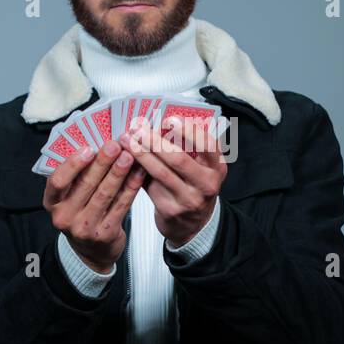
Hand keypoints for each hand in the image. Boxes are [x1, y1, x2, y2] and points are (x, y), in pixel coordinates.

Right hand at [43, 139, 145, 272]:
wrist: (92, 251)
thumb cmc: (81, 214)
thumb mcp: (69, 198)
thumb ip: (77, 176)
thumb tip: (97, 143)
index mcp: (52, 203)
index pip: (57, 182)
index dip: (72, 165)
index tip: (88, 148)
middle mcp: (65, 217)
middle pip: (85, 185)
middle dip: (102, 163)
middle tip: (115, 145)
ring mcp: (85, 228)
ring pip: (104, 195)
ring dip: (118, 173)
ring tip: (129, 155)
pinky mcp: (105, 234)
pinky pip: (120, 206)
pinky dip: (131, 188)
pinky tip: (139, 174)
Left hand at [119, 115, 226, 247]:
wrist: (193, 224)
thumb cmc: (194, 187)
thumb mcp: (202, 168)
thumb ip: (187, 148)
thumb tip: (157, 124)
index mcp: (217, 168)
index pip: (207, 145)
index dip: (188, 131)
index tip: (169, 119)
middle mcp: (207, 184)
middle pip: (179, 159)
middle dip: (155, 141)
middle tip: (138, 129)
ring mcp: (189, 199)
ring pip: (161, 172)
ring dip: (141, 154)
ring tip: (127, 140)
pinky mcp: (170, 210)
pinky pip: (150, 186)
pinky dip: (136, 170)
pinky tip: (126, 159)